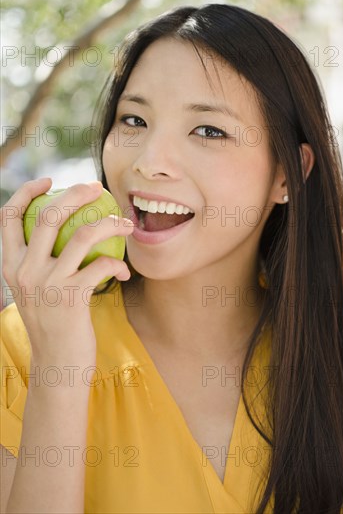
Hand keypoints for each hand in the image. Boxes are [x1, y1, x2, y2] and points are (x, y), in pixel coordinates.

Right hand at [1, 178, 133, 372]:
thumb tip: (65, 232)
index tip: (49, 181)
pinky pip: (102, 265)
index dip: (27, 192)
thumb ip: (40, 263)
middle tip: (98, 187)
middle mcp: (24, 272)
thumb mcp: (36, 291)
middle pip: (48, 216)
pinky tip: (125, 273)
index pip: (8, 217)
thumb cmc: (53, 325)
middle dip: (76, 194)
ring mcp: (47, 284)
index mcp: (11, 266)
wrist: (57, 366)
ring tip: (126, 224)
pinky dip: (118, 263)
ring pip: (82, 236)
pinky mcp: (71, 298)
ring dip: (110, 224)